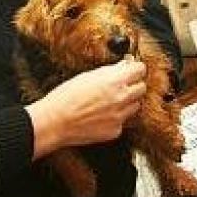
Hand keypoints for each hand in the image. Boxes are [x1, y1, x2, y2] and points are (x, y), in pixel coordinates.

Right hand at [26, 60, 146, 159]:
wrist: (54, 122)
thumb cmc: (64, 98)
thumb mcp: (86, 76)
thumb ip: (109, 71)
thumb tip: (123, 65)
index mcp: (113, 81)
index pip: (140, 70)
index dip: (135, 68)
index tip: (132, 69)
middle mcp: (121, 99)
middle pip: (142, 88)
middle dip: (133, 85)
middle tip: (122, 85)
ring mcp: (119, 116)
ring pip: (135, 106)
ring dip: (127, 102)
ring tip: (109, 102)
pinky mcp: (115, 131)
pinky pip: (123, 121)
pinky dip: (116, 117)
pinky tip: (102, 115)